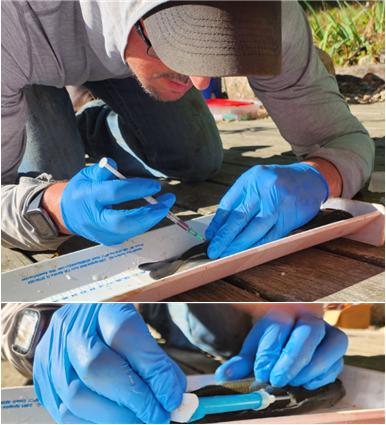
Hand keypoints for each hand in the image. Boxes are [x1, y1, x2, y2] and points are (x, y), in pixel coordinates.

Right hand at [33, 303, 186, 423]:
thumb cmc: (112, 328)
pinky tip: (117, 421)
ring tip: (140, 421)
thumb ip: (157, 361)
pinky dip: (95, 423)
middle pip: (97, 367)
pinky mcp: (42, 381)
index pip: (125, 334)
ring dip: (115, 417)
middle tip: (158, 416)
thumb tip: (175, 397)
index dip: (152, 369)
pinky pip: (64, 413)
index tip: (172, 397)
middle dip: (133, 399)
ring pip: (77, 395)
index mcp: (100, 308)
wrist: (74, 324)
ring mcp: (52, 355)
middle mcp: (71, 328)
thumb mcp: (138, 331)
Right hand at [60, 158, 174, 244]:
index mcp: (87, 198)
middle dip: (149, 214)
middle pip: (123, 221)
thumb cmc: (81, 191)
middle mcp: (93, 219)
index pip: (115, 193)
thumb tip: (114, 164)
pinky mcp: (109, 240)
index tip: (155, 185)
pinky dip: (144, 223)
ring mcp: (101, 233)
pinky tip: (153, 213)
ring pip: (130, 230)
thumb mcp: (87, 175)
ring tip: (165, 205)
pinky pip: (131, 233)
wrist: (67, 214)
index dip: (137, 189)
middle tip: (166, 203)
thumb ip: (103, 170)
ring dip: (151, 219)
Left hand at [205, 164, 328, 258]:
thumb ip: (240, 200)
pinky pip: (270, 236)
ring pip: (254, 229)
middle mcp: (264, 189)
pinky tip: (247, 252)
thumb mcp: (257, 182)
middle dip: (224, 236)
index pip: (228, 203)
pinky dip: (257, 246)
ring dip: (238, 244)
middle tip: (213, 250)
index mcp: (252, 178)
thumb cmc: (279, 182)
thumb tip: (220, 227)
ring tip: (226, 254)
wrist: (311, 179)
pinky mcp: (289, 218)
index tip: (210, 236)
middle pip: (239, 216)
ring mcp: (278, 204)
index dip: (218, 222)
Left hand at [215, 304, 347, 389]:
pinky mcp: (337, 349)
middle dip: (293, 358)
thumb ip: (240, 363)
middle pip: (309, 331)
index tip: (261, 372)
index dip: (271, 350)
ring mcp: (328, 331)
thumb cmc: (270, 345)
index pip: (281, 324)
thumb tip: (224, 376)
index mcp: (284, 310)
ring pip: (331, 344)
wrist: (288, 340)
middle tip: (277, 380)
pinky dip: (322, 376)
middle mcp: (309, 317)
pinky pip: (337, 362)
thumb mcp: (253, 350)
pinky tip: (305, 383)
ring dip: (311, 368)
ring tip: (292, 383)